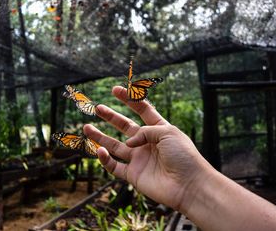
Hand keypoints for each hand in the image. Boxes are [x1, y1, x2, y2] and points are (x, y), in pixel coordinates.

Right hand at [83, 86, 212, 210]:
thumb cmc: (183, 156)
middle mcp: (147, 143)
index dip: (129, 99)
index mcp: (158, 129)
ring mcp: (139, 159)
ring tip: (86, 127)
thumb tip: (128, 142)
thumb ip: (145, 131)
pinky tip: (99, 151)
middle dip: (111, 117)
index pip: (142, 110)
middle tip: (98, 108)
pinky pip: (114, 166)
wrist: (188, 185)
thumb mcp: (167, 133)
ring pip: (114, 146)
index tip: (115, 90)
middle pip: (125, 126)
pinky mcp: (133, 175)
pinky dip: (105, 159)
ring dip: (100, 137)